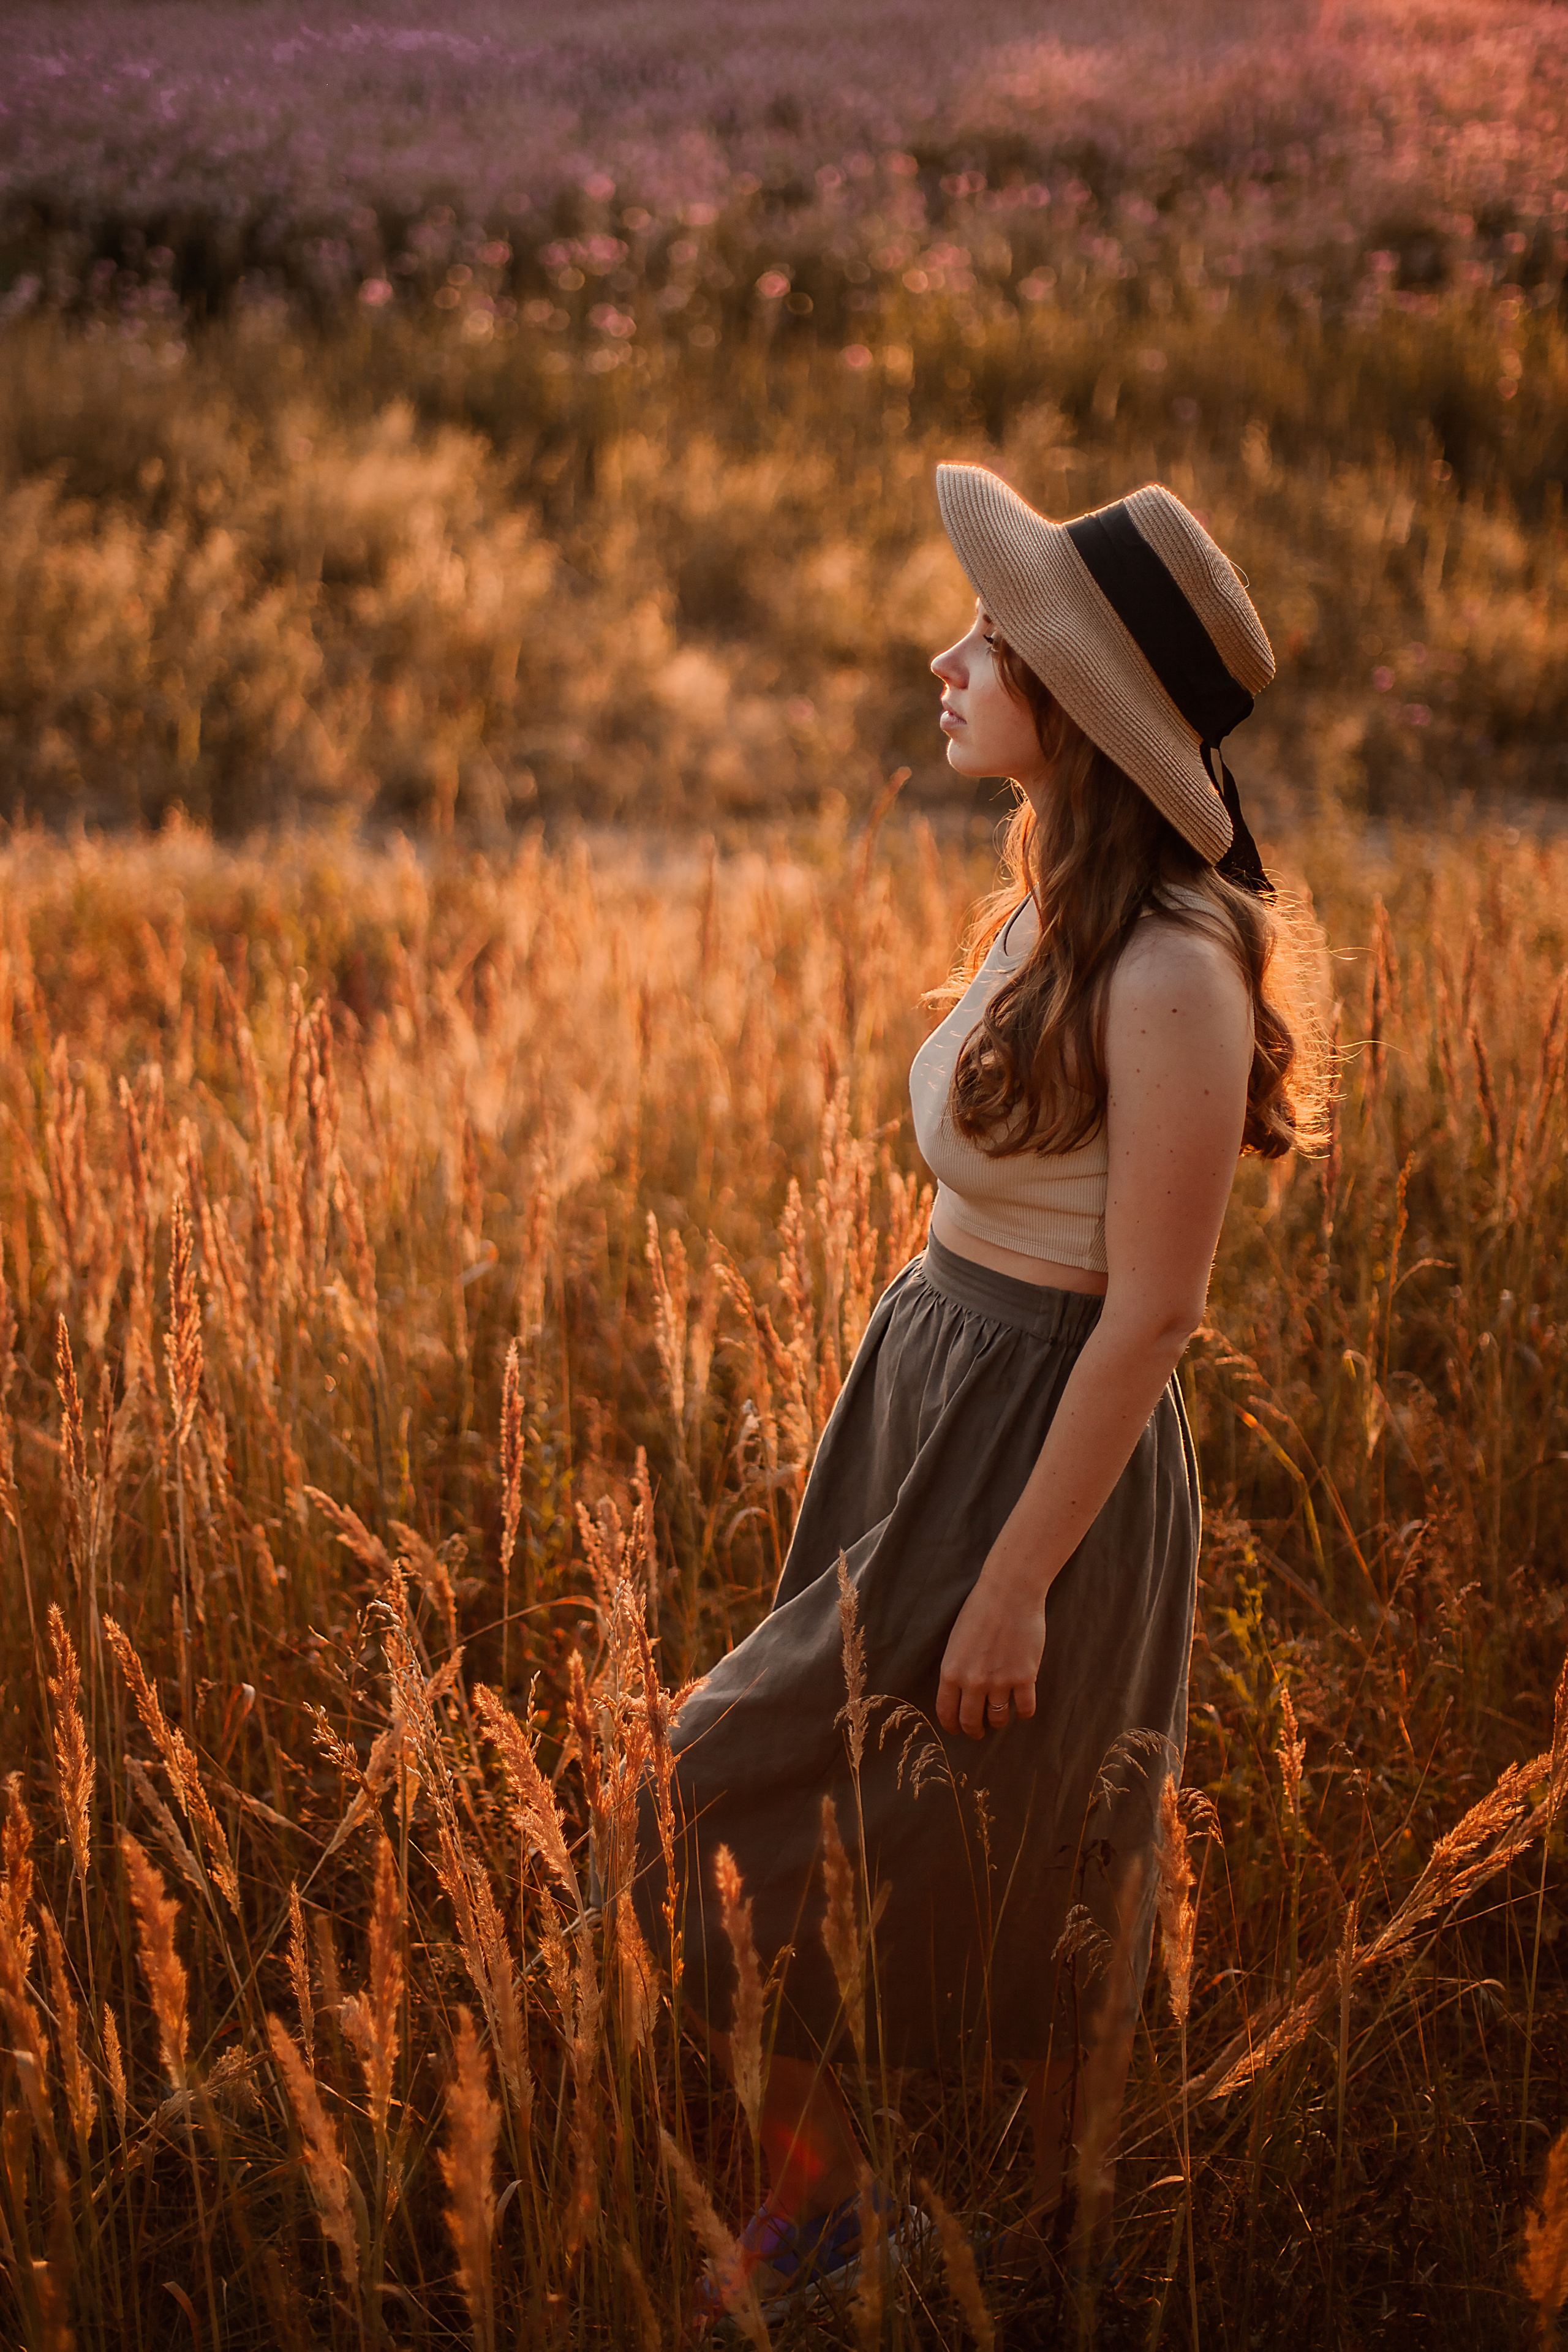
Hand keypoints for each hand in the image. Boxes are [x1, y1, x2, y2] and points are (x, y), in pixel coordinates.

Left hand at [936, 1567, 1046, 1740]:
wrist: (1010, 1592)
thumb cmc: (980, 1610)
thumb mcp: (956, 1641)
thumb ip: (957, 1669)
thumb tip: (960, 1693)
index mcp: (951, 1671)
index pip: (947, 1712)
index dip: (952, 1726)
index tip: (957, 1731)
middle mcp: (974, 1681)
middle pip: (972, 1721)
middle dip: (974, 1731)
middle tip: (979, 1732)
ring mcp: (1001, 1681)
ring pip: (999, 1718)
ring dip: (998, 1721)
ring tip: (1000, 1717)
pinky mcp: (1025, 1677)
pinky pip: (1025, 1709)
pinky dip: (1023, 1712)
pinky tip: (1022, 1707)